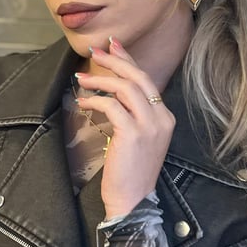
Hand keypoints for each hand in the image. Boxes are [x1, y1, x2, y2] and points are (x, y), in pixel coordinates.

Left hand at [76, 39, 175, 218]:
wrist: (133, 200)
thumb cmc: (131, 172)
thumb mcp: (139, 138)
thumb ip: (132, 115)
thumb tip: (112, 92)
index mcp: (165, 117)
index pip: (147, 81)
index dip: (129, 61)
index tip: (114, 46)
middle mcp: (162, 118)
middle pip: (139, 78)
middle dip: (115, 60)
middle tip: (96, 51)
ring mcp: (149, 126)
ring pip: (126, 88)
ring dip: (101, 79)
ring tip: (81, 78)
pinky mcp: (132, 133)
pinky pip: (112, 106)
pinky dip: (95, 100)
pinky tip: (83, 102)